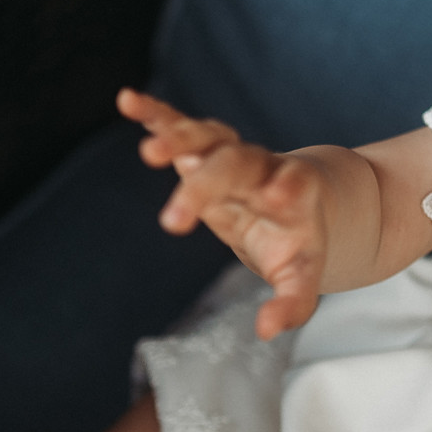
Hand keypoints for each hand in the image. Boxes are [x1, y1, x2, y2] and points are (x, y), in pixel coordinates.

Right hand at [118, 88, 326, 338]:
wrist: (297, 201)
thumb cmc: (299, 241)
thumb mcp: (304, 274)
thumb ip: (293, 302)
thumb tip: (266, 331)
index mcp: (294, 193)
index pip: (291, 185)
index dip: (285, 187)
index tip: (277, 196)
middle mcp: (262, 166)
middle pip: (235, 164)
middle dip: (205, 186)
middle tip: (173, 223)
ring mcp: (232, 152)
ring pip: (207, 136)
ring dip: (179, 138)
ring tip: (149, 151)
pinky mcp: (205, 148)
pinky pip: (181, 125)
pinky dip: (157, 113)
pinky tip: (127, 100)